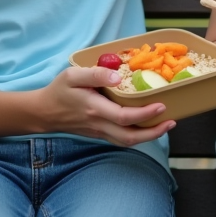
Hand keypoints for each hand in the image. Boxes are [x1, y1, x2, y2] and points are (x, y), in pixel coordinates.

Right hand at [35, 66, 175, 146]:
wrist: (43, 112)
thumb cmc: (58, 91)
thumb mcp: (72, 75)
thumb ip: (96, 75)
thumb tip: (118, 77)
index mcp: (94, 109)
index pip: (124, 117)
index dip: (145, 114)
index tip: (162, 105)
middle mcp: (99, 125)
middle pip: (130, 137)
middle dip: (154, 132)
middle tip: (172, 121)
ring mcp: (99, 132)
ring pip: (127, 141)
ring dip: (149, 136)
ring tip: (166, 124)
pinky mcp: (99, 134)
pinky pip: (121, 139)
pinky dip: (138, 135)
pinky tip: (148, 126)